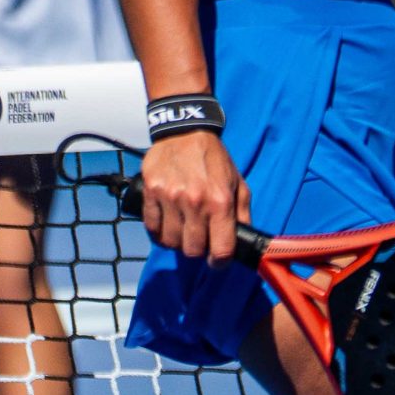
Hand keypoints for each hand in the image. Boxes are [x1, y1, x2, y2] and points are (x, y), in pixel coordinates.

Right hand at [140, 128, 249, 265]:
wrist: (184, 132)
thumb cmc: (213, 159)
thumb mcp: (237, 183)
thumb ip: (242, 214)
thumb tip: (243, 240)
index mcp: (220, 201)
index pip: (221, 250)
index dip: (221, 262)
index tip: (218, 260)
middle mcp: (194, 202)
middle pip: (193, 251)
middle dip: (199, 251)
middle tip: (200, 240)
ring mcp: (170, 198)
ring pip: (171, 243)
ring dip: (178, 242)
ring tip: (184, 230)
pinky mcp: (150, 193)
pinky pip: (152, 229)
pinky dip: (160, 233)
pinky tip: (168, 224)